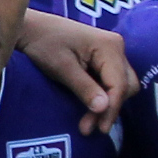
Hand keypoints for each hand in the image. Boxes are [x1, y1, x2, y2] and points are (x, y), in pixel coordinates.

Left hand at [13, 10, 133, 132]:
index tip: (100, 129)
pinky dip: (102, 96)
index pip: (120, 84)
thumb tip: (103, 108)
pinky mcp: (104, 58)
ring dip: (107, 104)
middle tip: (90, 127)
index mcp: (109, 46)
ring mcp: (112, 52)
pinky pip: (111, 81)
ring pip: (121, 85)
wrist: (31, 28)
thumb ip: (84, 87)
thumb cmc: (43, 44)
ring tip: (87, 122)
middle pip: (126, 86)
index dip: (111, 109)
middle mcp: (116, 47)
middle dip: (110, 108)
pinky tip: (88, 109)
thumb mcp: (62, 68)